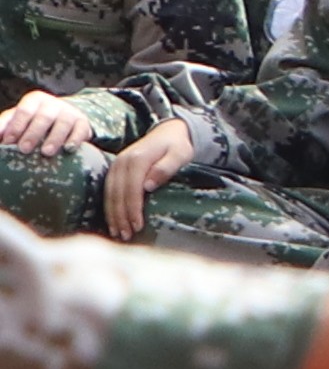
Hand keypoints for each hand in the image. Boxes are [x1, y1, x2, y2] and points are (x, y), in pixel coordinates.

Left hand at [0, 93, 91, 159]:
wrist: (64, 117)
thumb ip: (5, 125)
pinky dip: (75, 139)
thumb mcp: (18, 119)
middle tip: (24, 149)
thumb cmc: (34, 121)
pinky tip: (68, 149)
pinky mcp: (83, 123)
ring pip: (63, 123)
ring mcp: (70, 113)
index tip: (8, 142)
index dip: (16, 126)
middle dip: (33, 134)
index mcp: (34, 100)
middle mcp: (53, 104)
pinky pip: (81, 130)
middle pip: (43, 117)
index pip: (24, 111)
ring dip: (54, 138)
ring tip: (46, 152)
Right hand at [103, 120, 185, 239]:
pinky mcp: (114, 170)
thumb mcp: (179, 154)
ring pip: (109, 194)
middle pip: (118, 194)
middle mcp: (122, 162)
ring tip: (118, 233)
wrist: (168, 131)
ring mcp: (116, 165)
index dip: (133, 210)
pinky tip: (113, 221)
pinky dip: (109, 207)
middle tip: (126, 236)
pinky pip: (108, 191)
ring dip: (112, 215)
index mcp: (137, 159)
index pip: (131, 190)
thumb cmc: (178, 146)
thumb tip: (147, 186)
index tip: (137, 227)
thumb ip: (165, 168)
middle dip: (121, 217)